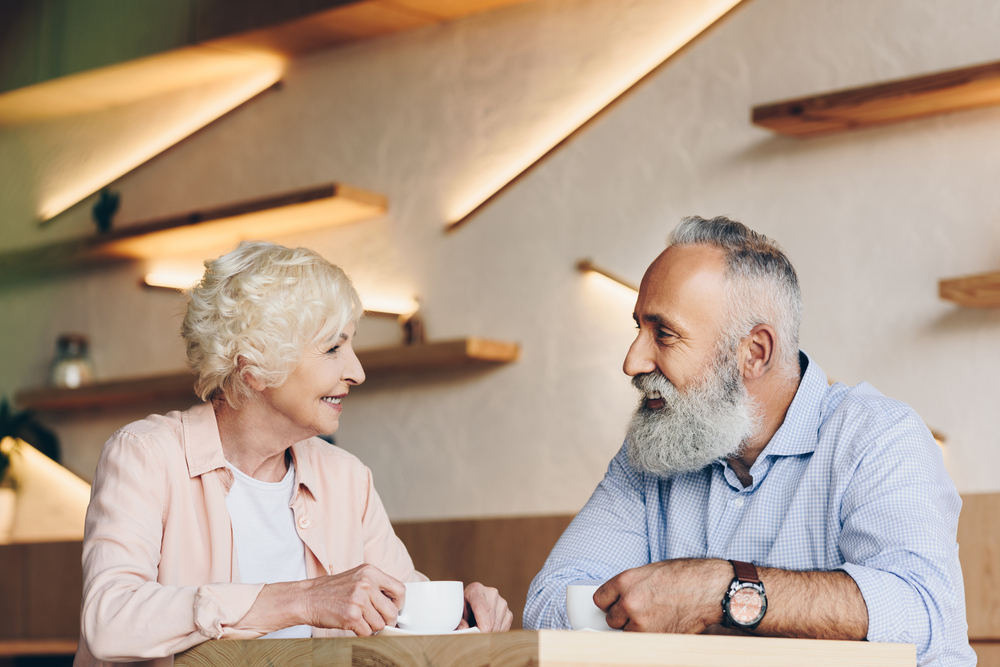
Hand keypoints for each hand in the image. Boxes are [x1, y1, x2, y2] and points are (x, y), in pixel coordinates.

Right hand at [301, 564, 405, 635]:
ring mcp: (359, 600)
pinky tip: (352, 624)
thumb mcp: (356, 578)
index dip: (399, 603)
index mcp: (370, 572)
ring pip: (380, 624)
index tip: (393, 608)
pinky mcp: (351, 616)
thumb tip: (395, 604)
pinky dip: (362, 632)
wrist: (306, 598)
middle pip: (393, 611)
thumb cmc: (331, 591)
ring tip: (360, 620)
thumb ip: (375, 586)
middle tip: (379, 622)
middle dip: (388, 621)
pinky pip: (367, 632)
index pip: (400, 589)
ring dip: (372, 627)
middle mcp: (366, 583)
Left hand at [456, 582, 512, 631]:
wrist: (471, 604)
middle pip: (490, 620)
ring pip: (497, 626)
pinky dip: (495, 634)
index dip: (483, 622)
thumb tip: (464, 629)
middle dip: (482, 632)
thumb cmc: (461, 609)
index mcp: (476, 590)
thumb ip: (458, 621)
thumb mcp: (456, 612)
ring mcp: (502, 602)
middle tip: (472, 636)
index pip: (482, 607)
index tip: (483, 633)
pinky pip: (504, 629)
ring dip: (488, 634)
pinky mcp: (508, 612)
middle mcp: (492, 593)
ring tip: (478, 630)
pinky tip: (487, 630)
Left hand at [594, 558, 729, 632]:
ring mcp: (640, 622)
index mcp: (626, 581)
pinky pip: (641, 642)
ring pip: (626, 633)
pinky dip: (648, 637)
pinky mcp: (654, 638)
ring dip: (635, 629)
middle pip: (611, 618)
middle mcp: (629, 602)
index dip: (608, 603)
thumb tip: (621, 596)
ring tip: (653, 617)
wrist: (709, 590)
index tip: (613, 605)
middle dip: (622, 617)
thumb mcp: (650, 571)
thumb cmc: (685, 576)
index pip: (600, 598)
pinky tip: (661, 625)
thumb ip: (631, 585)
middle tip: (638, 612)